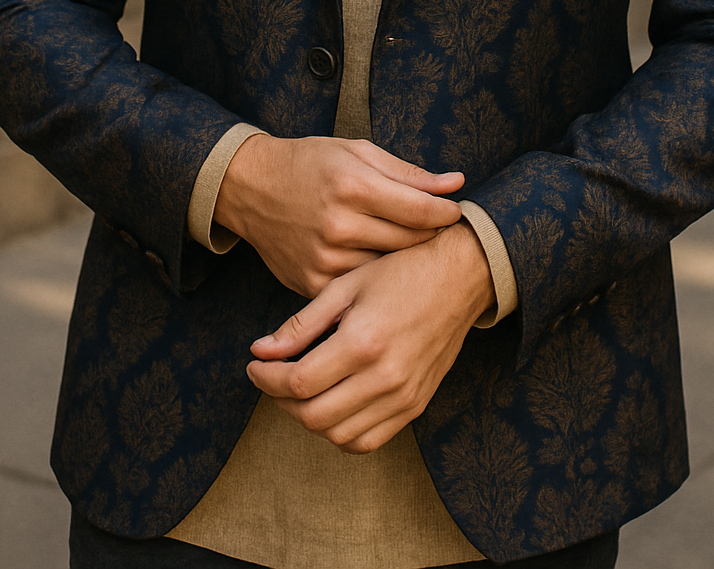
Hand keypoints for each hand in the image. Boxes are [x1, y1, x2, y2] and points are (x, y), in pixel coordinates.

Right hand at [214, 134, 464, 295]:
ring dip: (403, 259)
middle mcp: (338, 225)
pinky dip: (373, 276)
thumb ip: (408, 173)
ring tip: (410, 245)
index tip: (455, 211)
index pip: (421, 211)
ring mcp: (324, 259)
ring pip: (388, 269)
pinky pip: (359, 286)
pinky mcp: (312, 283)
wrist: (251, 188)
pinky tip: (379, 262)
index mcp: (353, 186)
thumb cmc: (310, 163)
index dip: (447, 213)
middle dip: (430, 235)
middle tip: (440, 230)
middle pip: (410, 242)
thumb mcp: (357, 152)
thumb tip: (456, 183)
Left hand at [246, 218, 494, 451]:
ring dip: (309, 419)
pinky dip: (341, 433)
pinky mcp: (415, 406)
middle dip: (280, 401)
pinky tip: (331, 405)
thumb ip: (302, 323)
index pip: (298, 383)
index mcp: (363, 342)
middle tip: (272, 377)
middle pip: (313, 416)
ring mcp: (403, 397)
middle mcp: (385, 377)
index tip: (254, 366)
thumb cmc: (400, 272)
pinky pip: (368, 440)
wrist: (459, 278)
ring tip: (299, 391)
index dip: (266, 379)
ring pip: (338, 436)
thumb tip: (260, 350)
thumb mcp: (346, 286)